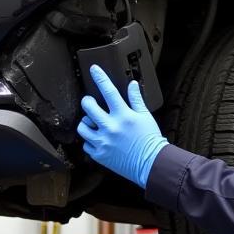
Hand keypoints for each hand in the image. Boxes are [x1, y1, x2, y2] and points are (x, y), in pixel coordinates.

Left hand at [77, 65, 168, 187]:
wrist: (151, 164)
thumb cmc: (150, 140)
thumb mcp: (145, 116)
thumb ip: (136, 99)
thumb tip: (132, 84)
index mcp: (123, 116)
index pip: (109, 91)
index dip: (100, 78)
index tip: (93, 69)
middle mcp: (111, 127)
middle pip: (88, 108)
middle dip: (87, 102)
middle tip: (90, 102)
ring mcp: (103, 142)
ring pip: (82, 127)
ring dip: (86, 122)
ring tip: (93, 123)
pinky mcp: (100, 155)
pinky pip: (86, 145)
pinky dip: (90, 141)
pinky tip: (98, 139)